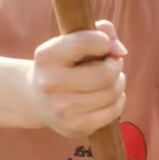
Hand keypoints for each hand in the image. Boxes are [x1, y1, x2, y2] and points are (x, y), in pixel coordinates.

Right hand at [28, 19, 127, 137]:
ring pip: (112, 93)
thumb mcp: (72, 41)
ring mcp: (62, 110)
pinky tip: (107, 97)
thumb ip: (100, 32)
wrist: (37, 100)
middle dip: (116, 66)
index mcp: (47, 56)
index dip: (104, 42)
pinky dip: (117, 101)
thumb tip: (120, 51)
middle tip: (111, 65)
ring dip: (119, 83)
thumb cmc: (63, 65)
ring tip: (109, 81)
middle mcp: (50, 84)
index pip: (87, 42)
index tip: (102, 45)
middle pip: (106, 74)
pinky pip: (113, 111)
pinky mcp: (75, 127)